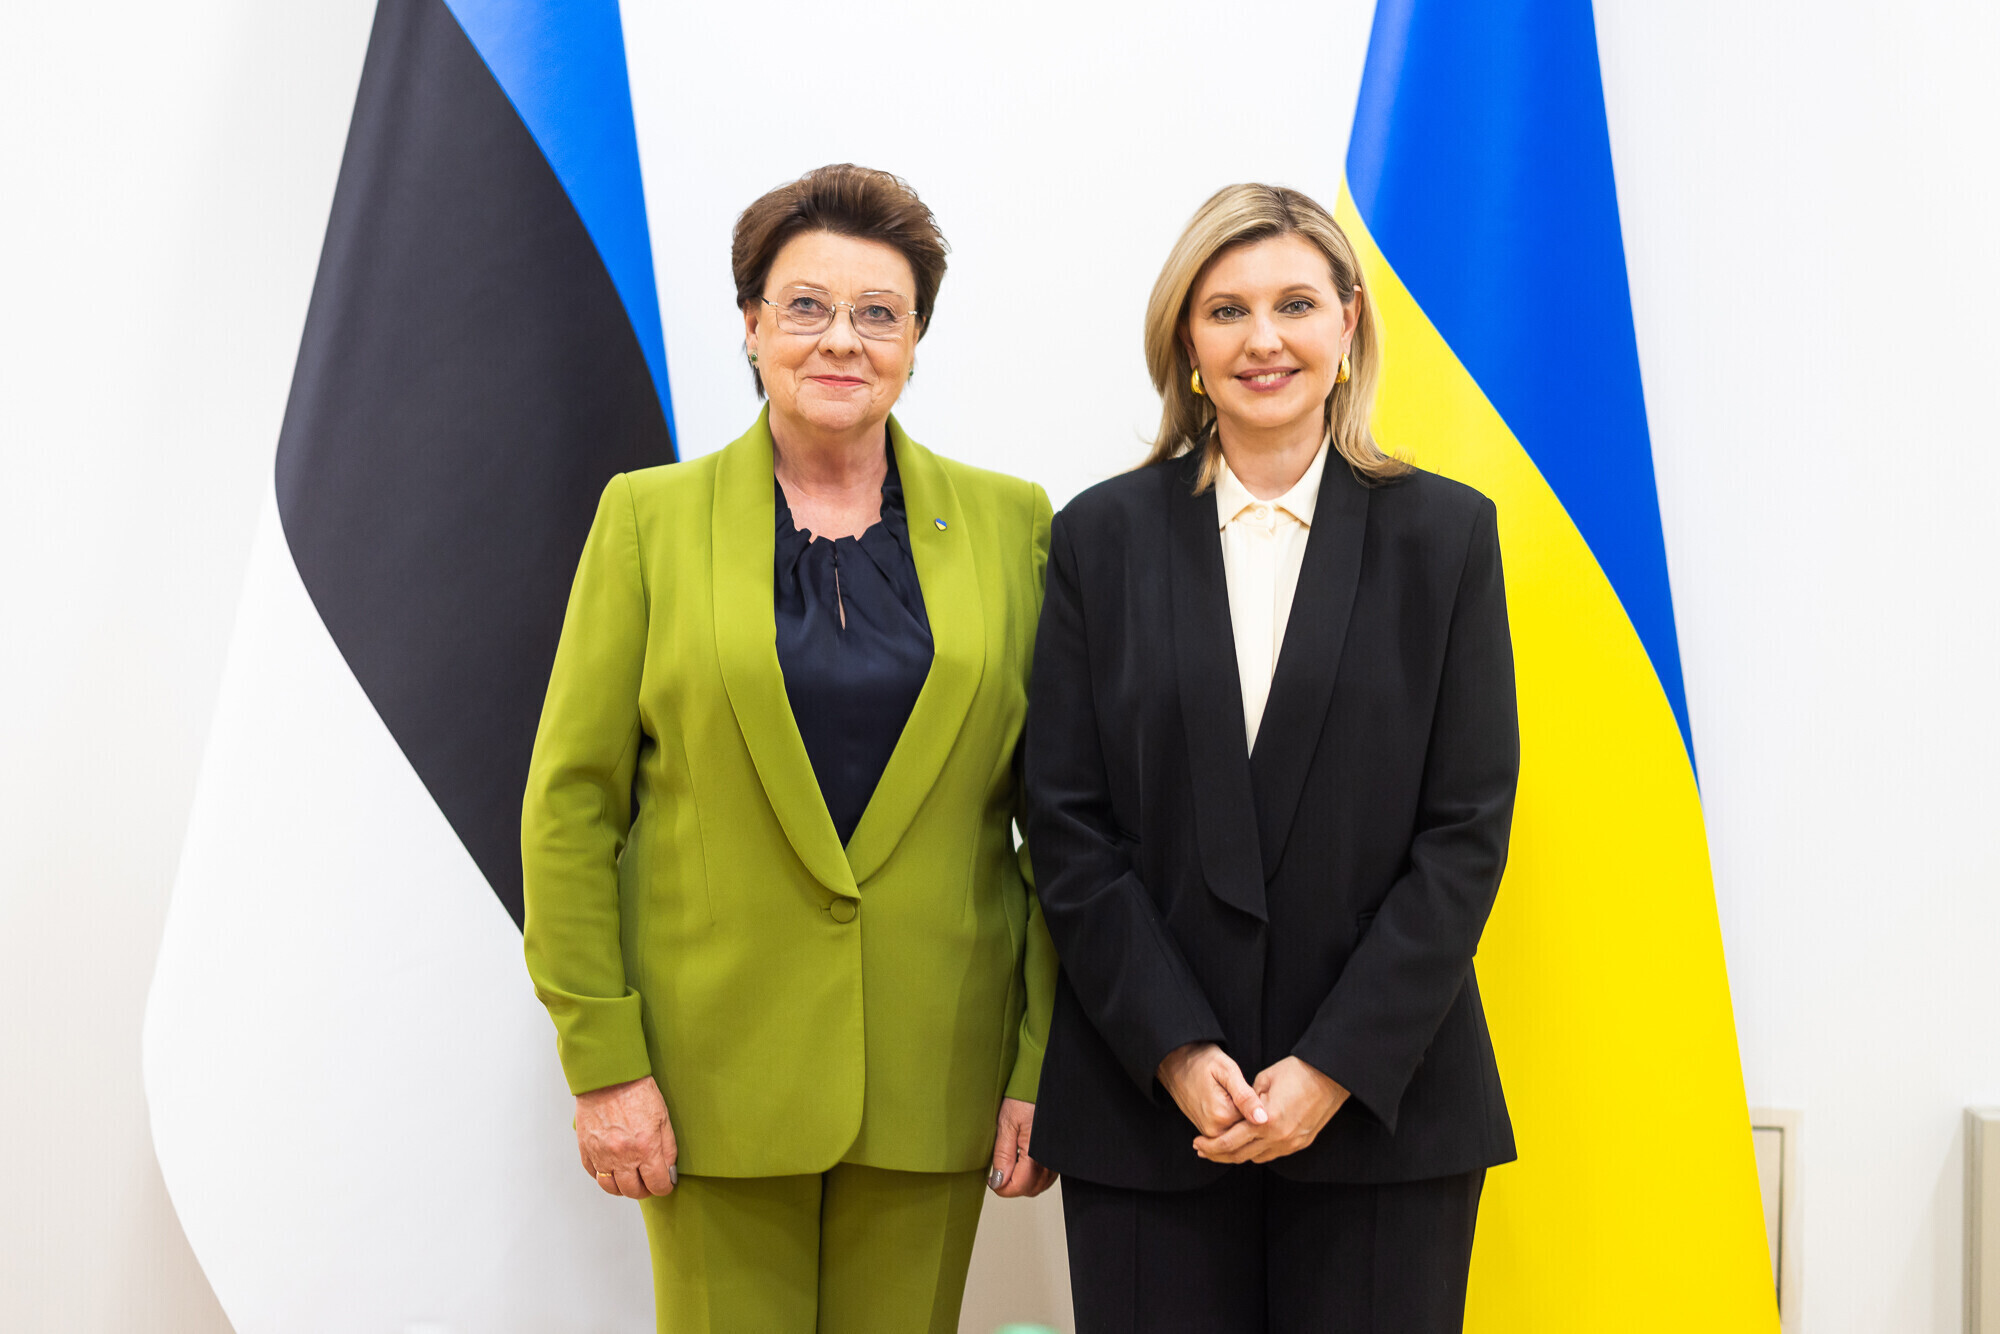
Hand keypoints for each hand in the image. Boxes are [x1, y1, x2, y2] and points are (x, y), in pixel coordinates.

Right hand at [575, 1075, 676, 1198]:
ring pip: (611, 1188)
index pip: (657, 1185)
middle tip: (648, 1182)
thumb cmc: (637, 1092)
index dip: (664, 1187)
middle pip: (633, 1191)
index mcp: (646, 1148)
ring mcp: (601, 1155)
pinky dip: (604, 1175)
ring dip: (623, 1188)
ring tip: (630, 1179)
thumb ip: (668, 1148)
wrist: (608, 1077)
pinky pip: (594, 1174)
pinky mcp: (586, 1150)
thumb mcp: (663, 1118)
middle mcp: (622, 1156)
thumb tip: (669, 1171)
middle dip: (645, 1190)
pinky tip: (613, 1167)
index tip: (665, 1184)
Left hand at [989, 1097, 1056, 1197]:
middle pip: (1031, 1189)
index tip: (991, 1180)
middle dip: (1013, 1186)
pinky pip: (1049, 1174)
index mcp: (1036, 1153)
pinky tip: (1024, 1161)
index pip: (1019, 1186)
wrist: (1044, 1078)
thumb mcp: (1007, 1122)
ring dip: (1024, 1181)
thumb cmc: (1026, 1096)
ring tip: (1010, 1165)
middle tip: (997, 1173)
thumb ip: (1003, 1155)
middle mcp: (1051, 1159)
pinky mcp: (1060, 1152)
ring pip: (1041, 1184)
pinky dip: (1035, 1174)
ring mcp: (1058, 1156)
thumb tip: (998, 1181)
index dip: (1001, 1188)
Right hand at [1156, 1042, 1267, 1138]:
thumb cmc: (1203, 1061)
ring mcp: (1209, 1133)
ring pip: (1239, 1132)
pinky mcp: (1206, 1131)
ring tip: (1235, 1094)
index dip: (1262, 1105)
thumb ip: (1245, 1096)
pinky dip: (1235, 1121)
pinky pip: (1229, 1132)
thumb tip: (1263, 1119)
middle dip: (1253, 1115)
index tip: (1253, 1087)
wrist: (1176, 1062)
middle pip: (1248, 1130)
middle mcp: (1214, 1130)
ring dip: (1244, 1118)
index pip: (1256, 1122)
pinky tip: (1231, 1103)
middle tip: (1243, 1089)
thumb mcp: (1227, 1071)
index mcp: (1222, 1116)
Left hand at [1192, 1056, 1347, 1163]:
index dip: (1210, 1145)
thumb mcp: (1263, 1079)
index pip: (1229, 1142)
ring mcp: (1292, 1143)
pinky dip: (1258, 1152)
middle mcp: (1278, 1137)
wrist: (1331, 1075)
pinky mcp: (1302, 1143)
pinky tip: (1248, 1145)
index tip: (1197, 1142)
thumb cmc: (1296, 1071)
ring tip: (1222, 1149)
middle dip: (1218, 1155)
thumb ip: (1246, 1100)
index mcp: (1264, 1121)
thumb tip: (1237, 1111)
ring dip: (1238, 1156)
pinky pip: (1274, 1154)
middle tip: (1202, 1151)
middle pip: (1240, 1156)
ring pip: (1257, 1159)